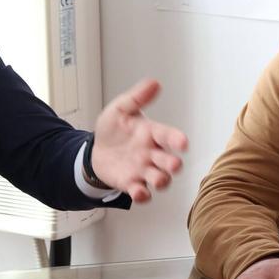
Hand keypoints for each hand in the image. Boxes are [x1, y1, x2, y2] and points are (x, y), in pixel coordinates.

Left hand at [90, 79, 187, 202]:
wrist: (96, 151)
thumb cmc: (113, 130)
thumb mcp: (120, 109)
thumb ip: (137, 98)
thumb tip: (154, 83)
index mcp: (151, 134)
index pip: (168, 136)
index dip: (177, 139)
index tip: (183, 142)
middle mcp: (152, 154)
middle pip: (169, 161)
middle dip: (173, 164)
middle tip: (173, 164)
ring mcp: (143, 170)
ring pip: (160, 179)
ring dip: (162, 181)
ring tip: (158, 180)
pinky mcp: (132, 184)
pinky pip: (142, 193)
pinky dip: (142, 195)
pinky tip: (138, 191)